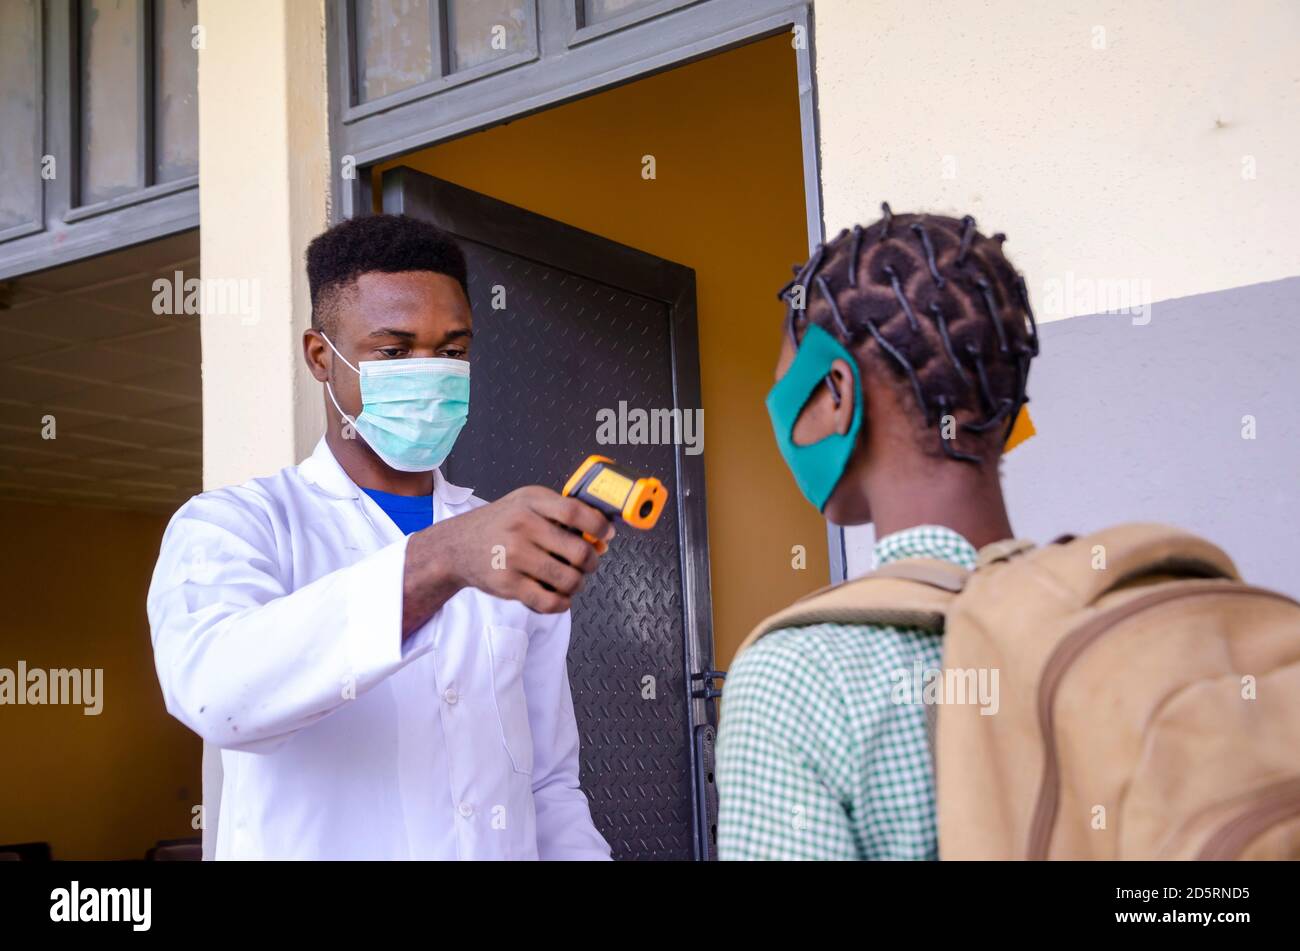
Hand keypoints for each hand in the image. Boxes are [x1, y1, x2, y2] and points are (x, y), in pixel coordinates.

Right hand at [409, 486, 614, 614]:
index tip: (606, 535)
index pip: (575, 512)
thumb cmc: (500, 523)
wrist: (456, 546)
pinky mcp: (508, 584)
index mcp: (530, 503)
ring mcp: (514, 557)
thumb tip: (601, 537)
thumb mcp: (526, 503)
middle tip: (589, 563)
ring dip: (578, 584)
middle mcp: (522, 527)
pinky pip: (550, 601)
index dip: (599, 526)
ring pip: (568, 580)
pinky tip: (558, 596)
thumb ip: (561, 512)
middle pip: (578, 551)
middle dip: (592, 562)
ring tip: (572, 580)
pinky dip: (562, 603)